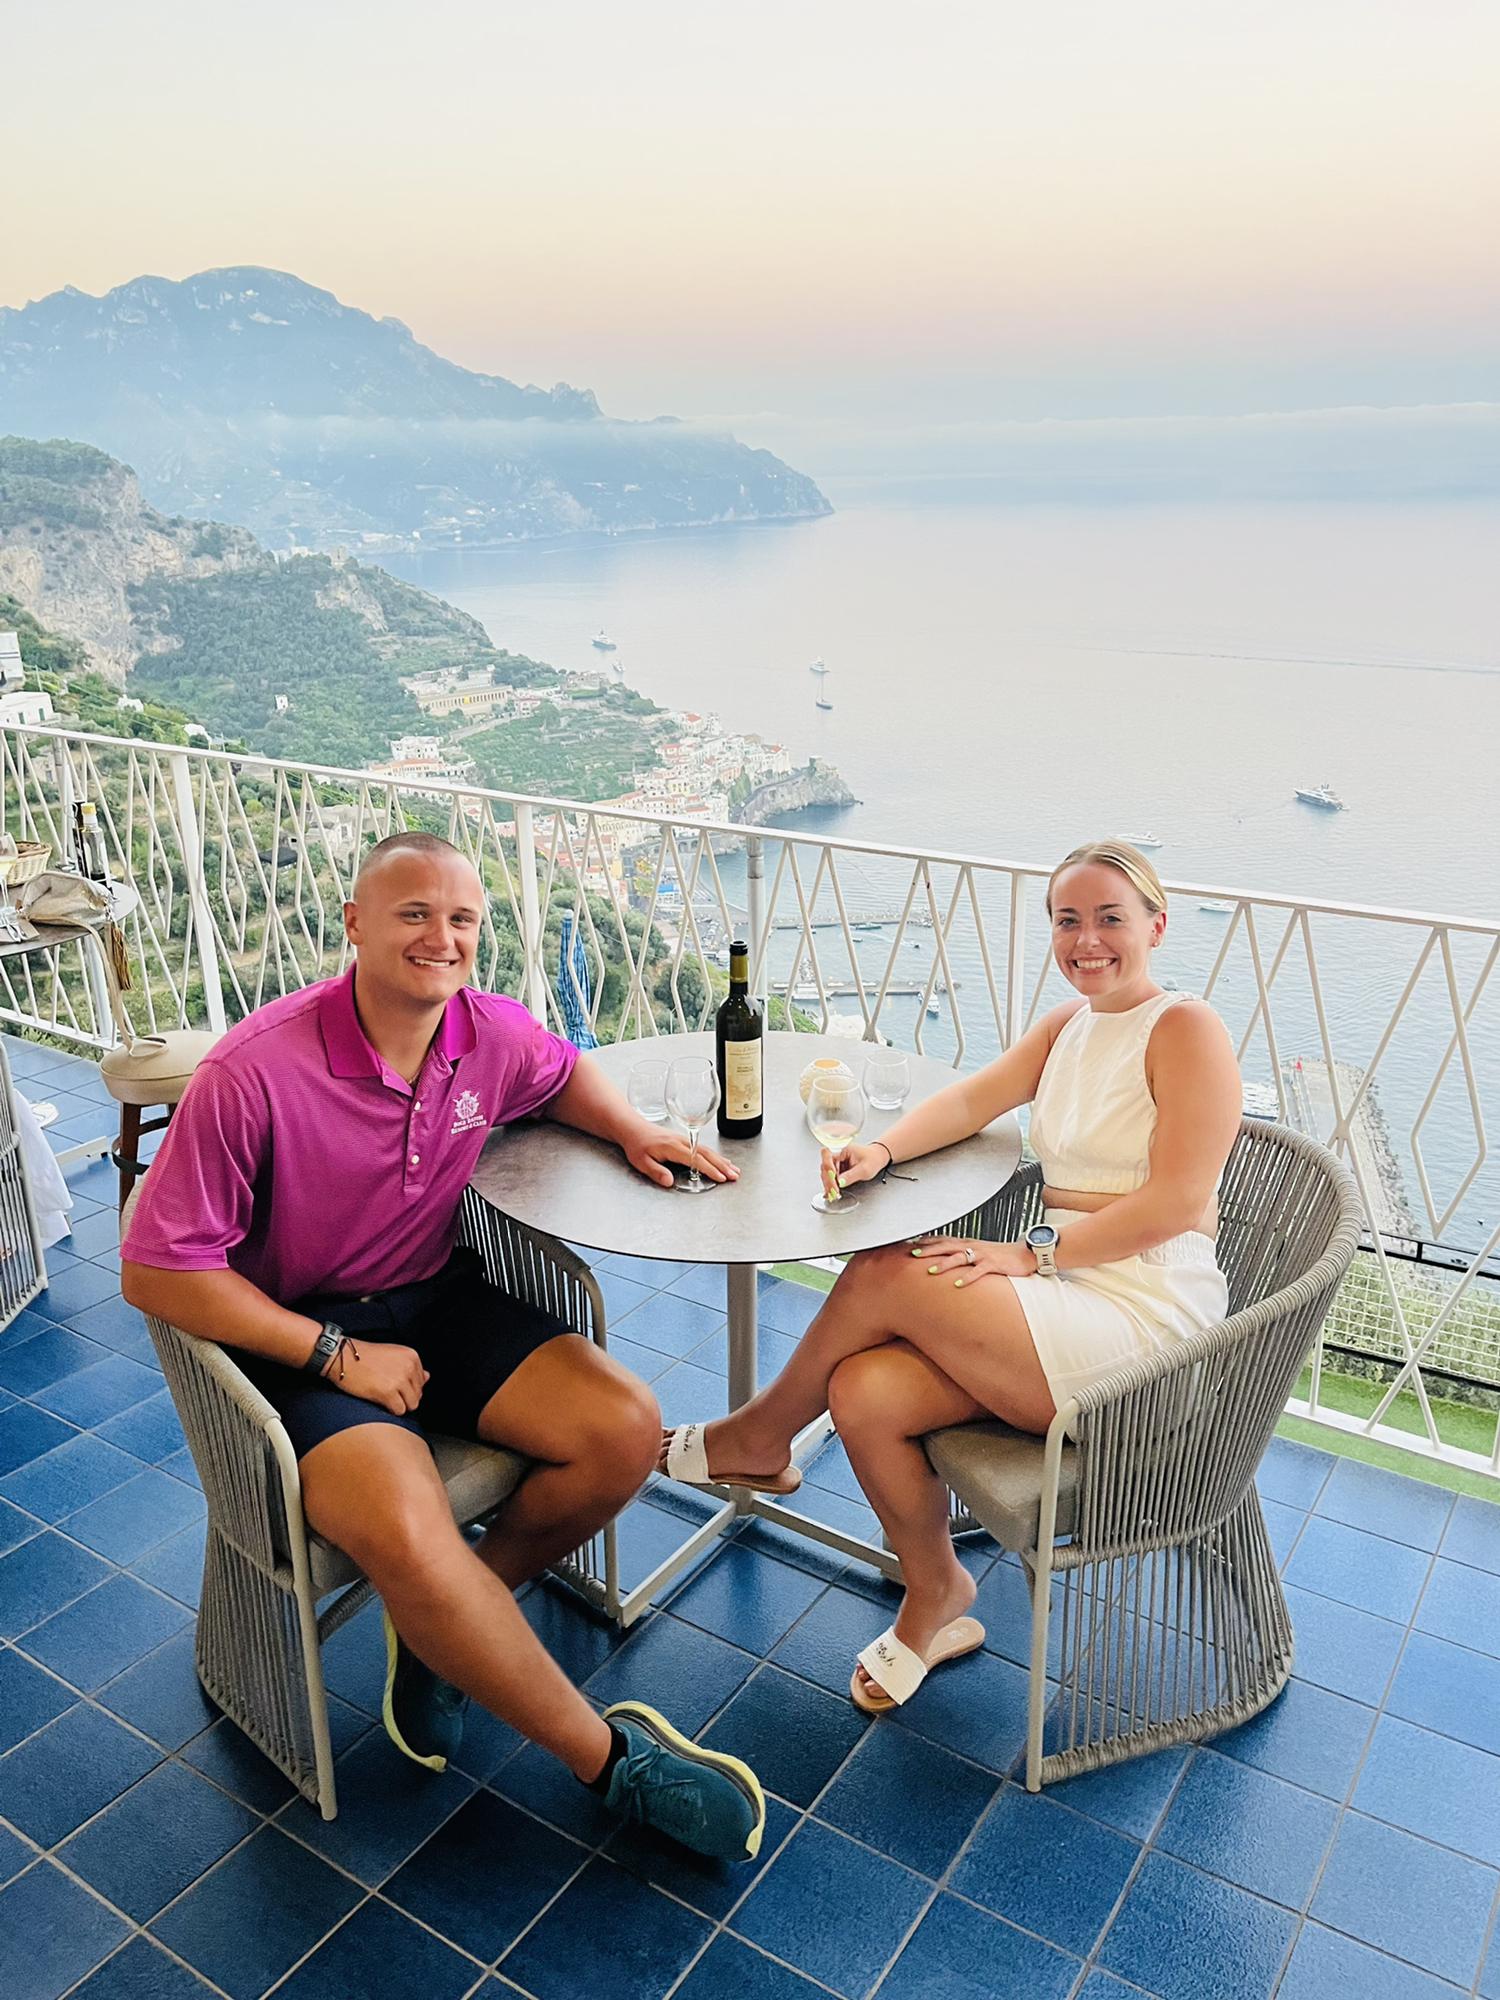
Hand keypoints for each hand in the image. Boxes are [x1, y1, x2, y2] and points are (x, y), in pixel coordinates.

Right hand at [324, 1338, 428, 1413]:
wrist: (342, 1356)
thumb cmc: (364, 1356)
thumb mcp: (392, 1354)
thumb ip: (411, 1366)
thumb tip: (428, 1377)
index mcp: (412, 1356)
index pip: (421, 1382)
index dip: (407, 1388)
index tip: (393, 1385)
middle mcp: (409, 1366)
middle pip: (417, 1395)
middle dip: (404, 1398)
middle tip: (388, 1394)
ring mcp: (399, 1379)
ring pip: (411, 1405)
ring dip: (399, 1405)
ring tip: (384, 1398)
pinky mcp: (388, 1392)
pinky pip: (399, 1410)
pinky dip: (390, 1411)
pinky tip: (380, 1402)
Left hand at [626, 1127, 739, 1189]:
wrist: (633, 1129)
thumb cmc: (637, 1145)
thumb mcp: (641, 1162)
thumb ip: (656, 1172)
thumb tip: (669, 1181)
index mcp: (672, 1147)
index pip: (695, 1159)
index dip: (710, 1169)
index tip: (721, 1177)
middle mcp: (681, 1142)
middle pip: (706, 1154)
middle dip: (722, 1166)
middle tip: (735, 1175)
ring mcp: (684, 1140)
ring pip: (707, 1150)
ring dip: (722, 1161)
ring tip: (734, 1170)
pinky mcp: (684, 1140)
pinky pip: (703, 1148)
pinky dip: (715, 1156)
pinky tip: (722, 1161)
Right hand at [820, 1141, 890, 1202]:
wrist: (877, 1158)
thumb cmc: (873, 1159)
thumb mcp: (865, 1169)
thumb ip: (851, 1176)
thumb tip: (839, 1182)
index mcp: (844, 1151)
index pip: (828, 1156)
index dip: (828, 1167)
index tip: (833, 1177)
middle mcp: (838, 1156)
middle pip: (825, 1167)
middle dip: (828, 1180)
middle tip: (833, 1191)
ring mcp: (837, 1163)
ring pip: (826, 1173)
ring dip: (828, 1184)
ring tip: (833, 1194)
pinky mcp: (838, 1169)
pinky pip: (831, 1177)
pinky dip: (831, 1185)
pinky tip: (832, 1192)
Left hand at [908, 1236, 1037, 1286]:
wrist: (1024, 1254)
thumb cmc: (1000, 1255)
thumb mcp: (978, 1252)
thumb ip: (962, 1255)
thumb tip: (945, 1260)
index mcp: (968, 1243)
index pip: (943, 1240)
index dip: (927, 1242)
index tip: (910, 1245)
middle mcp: (972, 1246)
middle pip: (947, 1246)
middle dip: (929, 1250)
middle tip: (913, 1255)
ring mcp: (982, 1255)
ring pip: (960, 1257)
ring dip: (944, 1264)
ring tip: (931, 1271)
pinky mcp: (993, 1264)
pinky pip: (979, 1271)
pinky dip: (968, 1277)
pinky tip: (958, 1284)